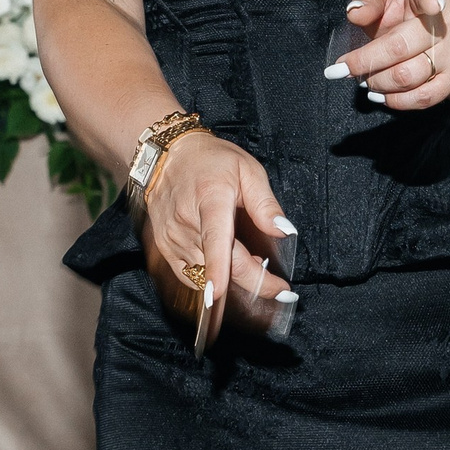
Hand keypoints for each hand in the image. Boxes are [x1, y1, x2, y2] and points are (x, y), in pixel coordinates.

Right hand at [139, 126, 296, 348]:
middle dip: (253, 282)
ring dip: (233, 277)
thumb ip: (266, 204)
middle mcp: (187, 222)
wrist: (169, 155)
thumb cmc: (212, 161)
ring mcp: (173, 237)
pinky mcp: (166, 247)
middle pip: (221, 265)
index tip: (218, 294)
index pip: (215, 241)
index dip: (217, 270)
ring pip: (207, 273)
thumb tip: (284, 232)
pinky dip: (210, 278)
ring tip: (253, 265)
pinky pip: (190, 275)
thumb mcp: (248, 171)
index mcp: (211, 200)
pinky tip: (227, 268)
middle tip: (280, 289)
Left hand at [328, 0, 449, 110]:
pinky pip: (423, 98)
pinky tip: (380, 95)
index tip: (431, 4)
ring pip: (409, 77)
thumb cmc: (407, 9)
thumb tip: (355, 13)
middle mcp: (445, 26)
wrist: (441, 29)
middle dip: (366, 61)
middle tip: (346, 67)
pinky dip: (396, 101)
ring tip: (363, 79)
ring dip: (377, 82)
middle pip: (402, 47)